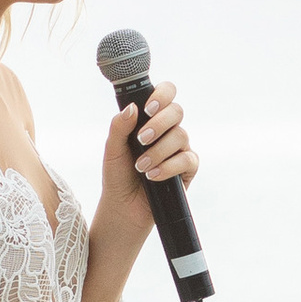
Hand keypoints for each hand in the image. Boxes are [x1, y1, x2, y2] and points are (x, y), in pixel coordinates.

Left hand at [100, 80, 195, 237]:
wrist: (123, 207)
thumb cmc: (118, 175)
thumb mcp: (112, 149)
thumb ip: (119, 126)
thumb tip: (132, 107)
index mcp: (151, 119)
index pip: (166, 95)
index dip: (162, 94)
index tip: (147, 108)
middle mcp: (168, 130)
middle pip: (177, 111)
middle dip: (159, 124)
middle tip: (141, 139)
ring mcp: (180, 148)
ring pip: (180, 135)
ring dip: (158, 151)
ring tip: (141, 167)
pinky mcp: (188, 168)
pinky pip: (187, 159)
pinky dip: (169, 167)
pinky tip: (153, 176)